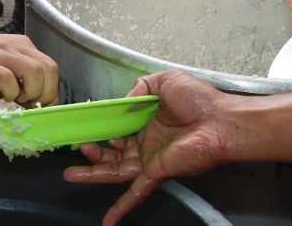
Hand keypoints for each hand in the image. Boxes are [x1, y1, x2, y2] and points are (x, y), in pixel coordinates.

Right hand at [0, 35, 58, 106]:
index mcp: (24, 47)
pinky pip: (8, 79)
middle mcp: (17, 47)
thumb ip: (25, 84)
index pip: (50, 67)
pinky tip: (4, 96)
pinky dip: (11, 92)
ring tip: (18, 99)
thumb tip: (43, 105)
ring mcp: (2, 54)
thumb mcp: (8, 72)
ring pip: (33, 70)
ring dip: (31, 92)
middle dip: (45, 92)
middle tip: (33, 105)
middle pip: (47, 68)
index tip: (47, 107)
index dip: (52, 90)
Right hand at [64, 70, 235, 225]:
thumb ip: (140, 87)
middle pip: (113, 152)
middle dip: (92, 153)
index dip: (103, 127)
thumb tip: (122, 101)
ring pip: (116, 170)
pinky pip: (136, 192)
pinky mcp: (156, 171)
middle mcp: (147, 141)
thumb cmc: (198, 99)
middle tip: (76, 150)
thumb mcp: (165, 80)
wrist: (220, 120)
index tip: (88, 124)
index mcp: (148, 120)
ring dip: (94, 173)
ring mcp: (150, 158)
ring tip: (72, 174)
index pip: (119, 126)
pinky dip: (122, 207)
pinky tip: (108, 220)